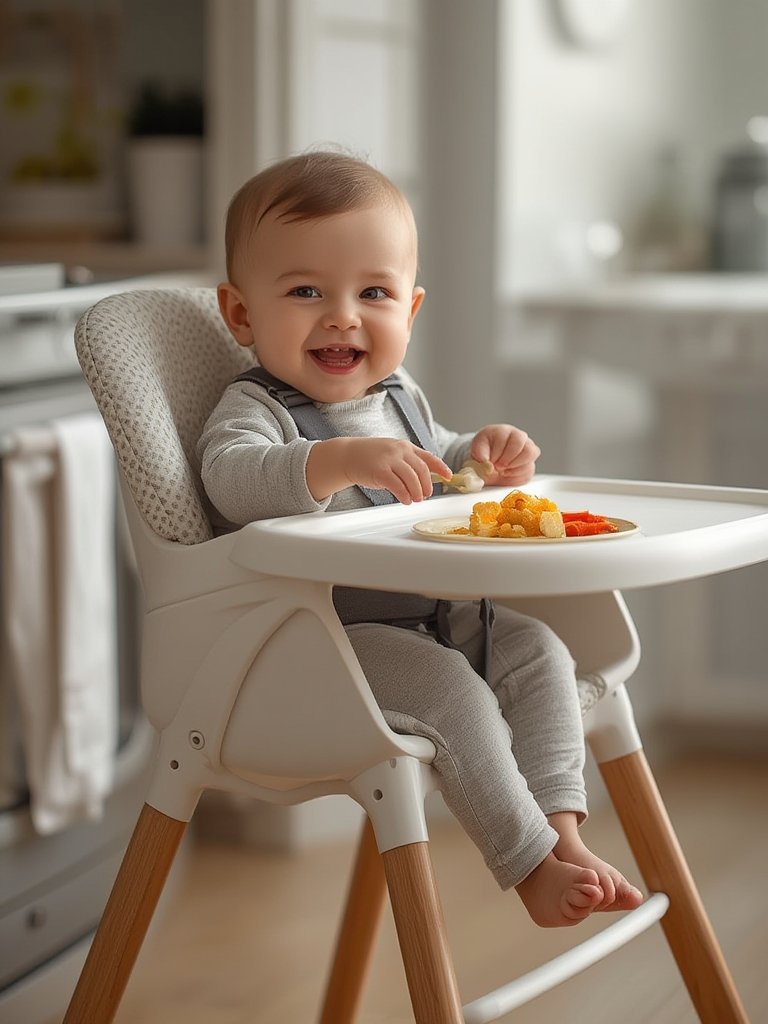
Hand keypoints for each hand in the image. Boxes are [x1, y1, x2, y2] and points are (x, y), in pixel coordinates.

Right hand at [307, 436, 451, 504]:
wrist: (346, 455)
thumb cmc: (370, 457)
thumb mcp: (392, 452)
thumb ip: (408, 461)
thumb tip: (426, 477)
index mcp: (404, 446)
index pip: (428, 457)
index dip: (441, 467)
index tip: (448, 477)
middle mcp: (399, 450)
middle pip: (422, 470)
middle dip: (426, 485)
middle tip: (426, 495)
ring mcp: (389, 460)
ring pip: (412, 479)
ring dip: (417, 492)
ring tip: (415, 499)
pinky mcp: (379, 471)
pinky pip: (398, 486)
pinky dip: (404, 496)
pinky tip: (405, 500)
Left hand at [470, 424, 539, 486]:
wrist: (486, 462)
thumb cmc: (483, 453)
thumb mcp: (476, 451)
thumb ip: (480, 455)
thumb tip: (489, 466)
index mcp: (503, 431)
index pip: (509, 439)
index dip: (499, 453)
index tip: (490, 461)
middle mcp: (519, 437)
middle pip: (525, 445)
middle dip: (509, 460)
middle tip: (498, 467)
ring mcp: (527, 448)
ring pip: (532, 454)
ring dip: (515, 467)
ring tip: (503, 471)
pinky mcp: (529, 462)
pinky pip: (529, 469)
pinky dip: (516, 475)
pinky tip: (506, 474)